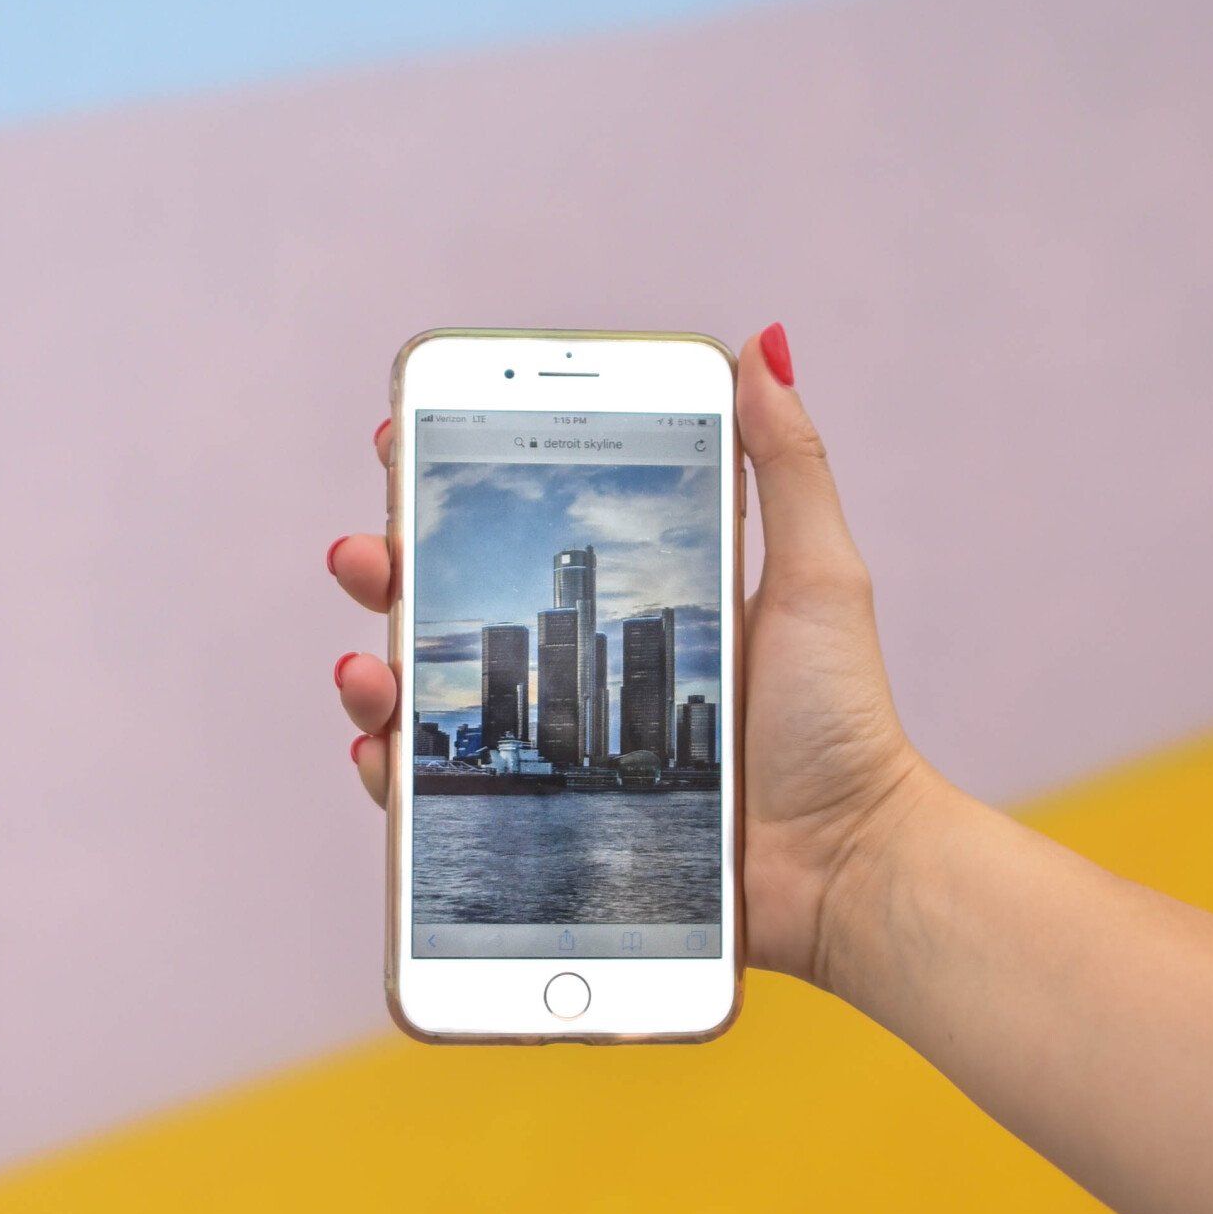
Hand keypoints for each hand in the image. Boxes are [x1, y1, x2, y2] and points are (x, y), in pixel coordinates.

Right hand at [327, 327, 926, 989]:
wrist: (844, 865)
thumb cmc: (840, 724)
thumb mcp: (817, 576)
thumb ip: (787, 467)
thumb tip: (763, 348)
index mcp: (633, 599)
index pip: (522, 527)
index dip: (454, 480)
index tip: (406, 437)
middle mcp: (583, 668)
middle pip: (452, 604)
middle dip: (390, 567)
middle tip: (367, 548)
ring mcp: (558, 745)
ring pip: (430, 698)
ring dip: (376, 671)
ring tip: (368, 662)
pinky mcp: (549, 819)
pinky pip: (445, 798)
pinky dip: (396, 774)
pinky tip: (382, 749)